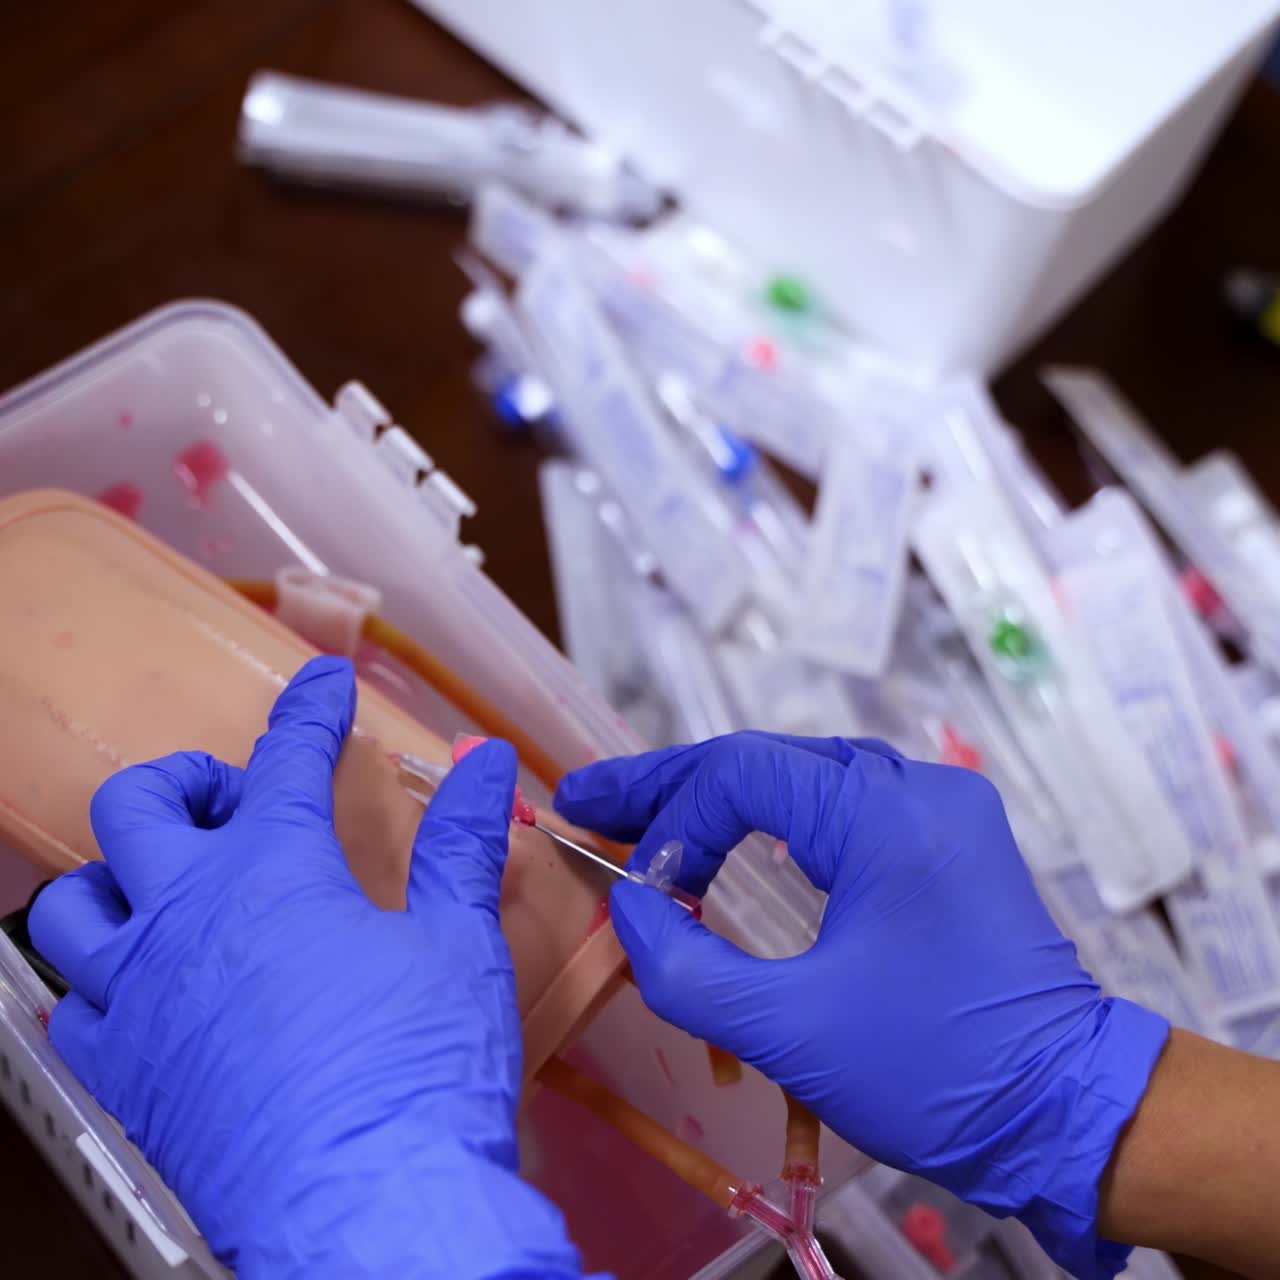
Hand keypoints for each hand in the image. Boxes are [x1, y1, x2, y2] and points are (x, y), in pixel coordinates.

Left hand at [30, 656, 579, 1279]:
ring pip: (71, 905)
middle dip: (185, 779)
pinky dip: (97, 982)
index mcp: (275, 876)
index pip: (285, 760)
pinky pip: (69, 1010)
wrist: (370, 1216)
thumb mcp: (458, 943)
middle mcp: (186, 924)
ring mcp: (139, 1003)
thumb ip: (459, 843)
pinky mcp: (124, 1078)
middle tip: (236, 798)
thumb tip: (485, 763)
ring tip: (172, 886)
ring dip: (118, 878)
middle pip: (139, 808)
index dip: (309, 710)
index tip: (320, 683)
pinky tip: (145, 990)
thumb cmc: (419, 1074)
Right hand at [555, 733, 1168, 1279]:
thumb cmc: (935, 1070)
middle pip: (770, 760)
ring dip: (725, 798)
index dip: (670, 816)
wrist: (1070, 1111)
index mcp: (885, 814)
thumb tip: (627, 912)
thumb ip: (686, 967)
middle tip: (590, 799)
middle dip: (675, 785)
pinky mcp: (950, 841)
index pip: (743, 771)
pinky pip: (845, 805)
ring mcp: (941, 808)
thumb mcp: (790, 1031)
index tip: (635, 886)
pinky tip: (734, 836)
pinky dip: (778, 819)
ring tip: (645, 816)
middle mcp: (917, 787)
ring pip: (806, 777)